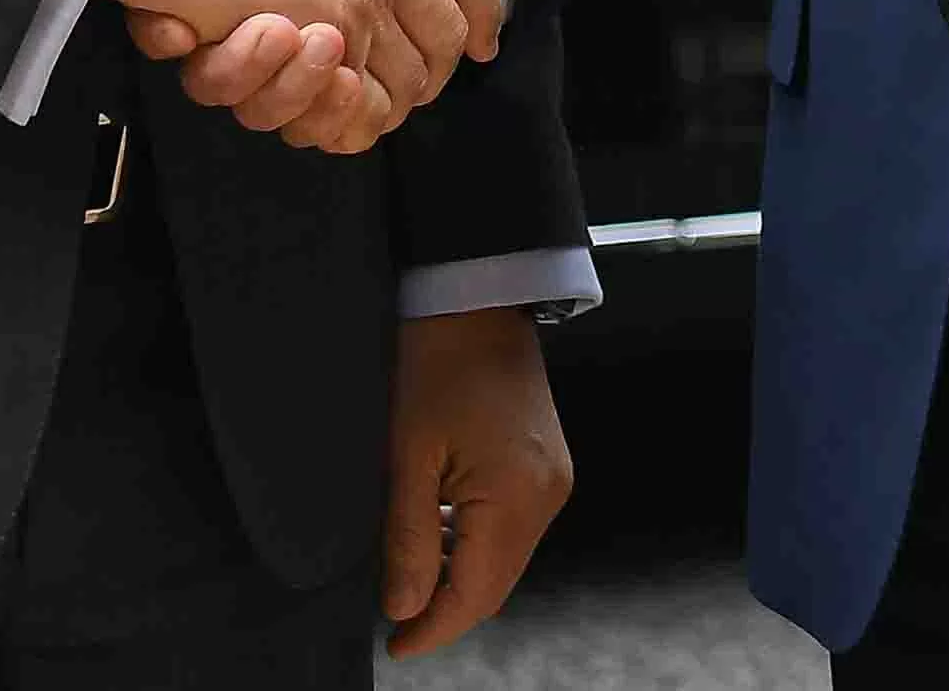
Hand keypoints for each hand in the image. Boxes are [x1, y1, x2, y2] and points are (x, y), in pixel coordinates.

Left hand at [382, 308, 571, 655]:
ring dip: (461, 577)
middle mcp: (547, 498)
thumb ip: (408, 539)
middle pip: (496, 584)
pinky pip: (513, 528)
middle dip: (446, 609)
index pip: (475, 594)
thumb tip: (404, 609)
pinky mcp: (549, 467)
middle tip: (395, 623)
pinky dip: (477, 545)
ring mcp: (554, 481)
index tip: (394, 647)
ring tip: (408, 580)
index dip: (433, 629)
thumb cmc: (435, 365)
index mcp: (516, 498)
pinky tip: (440, 538)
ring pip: (505, 559)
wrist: (477, 299)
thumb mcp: (407, 456)